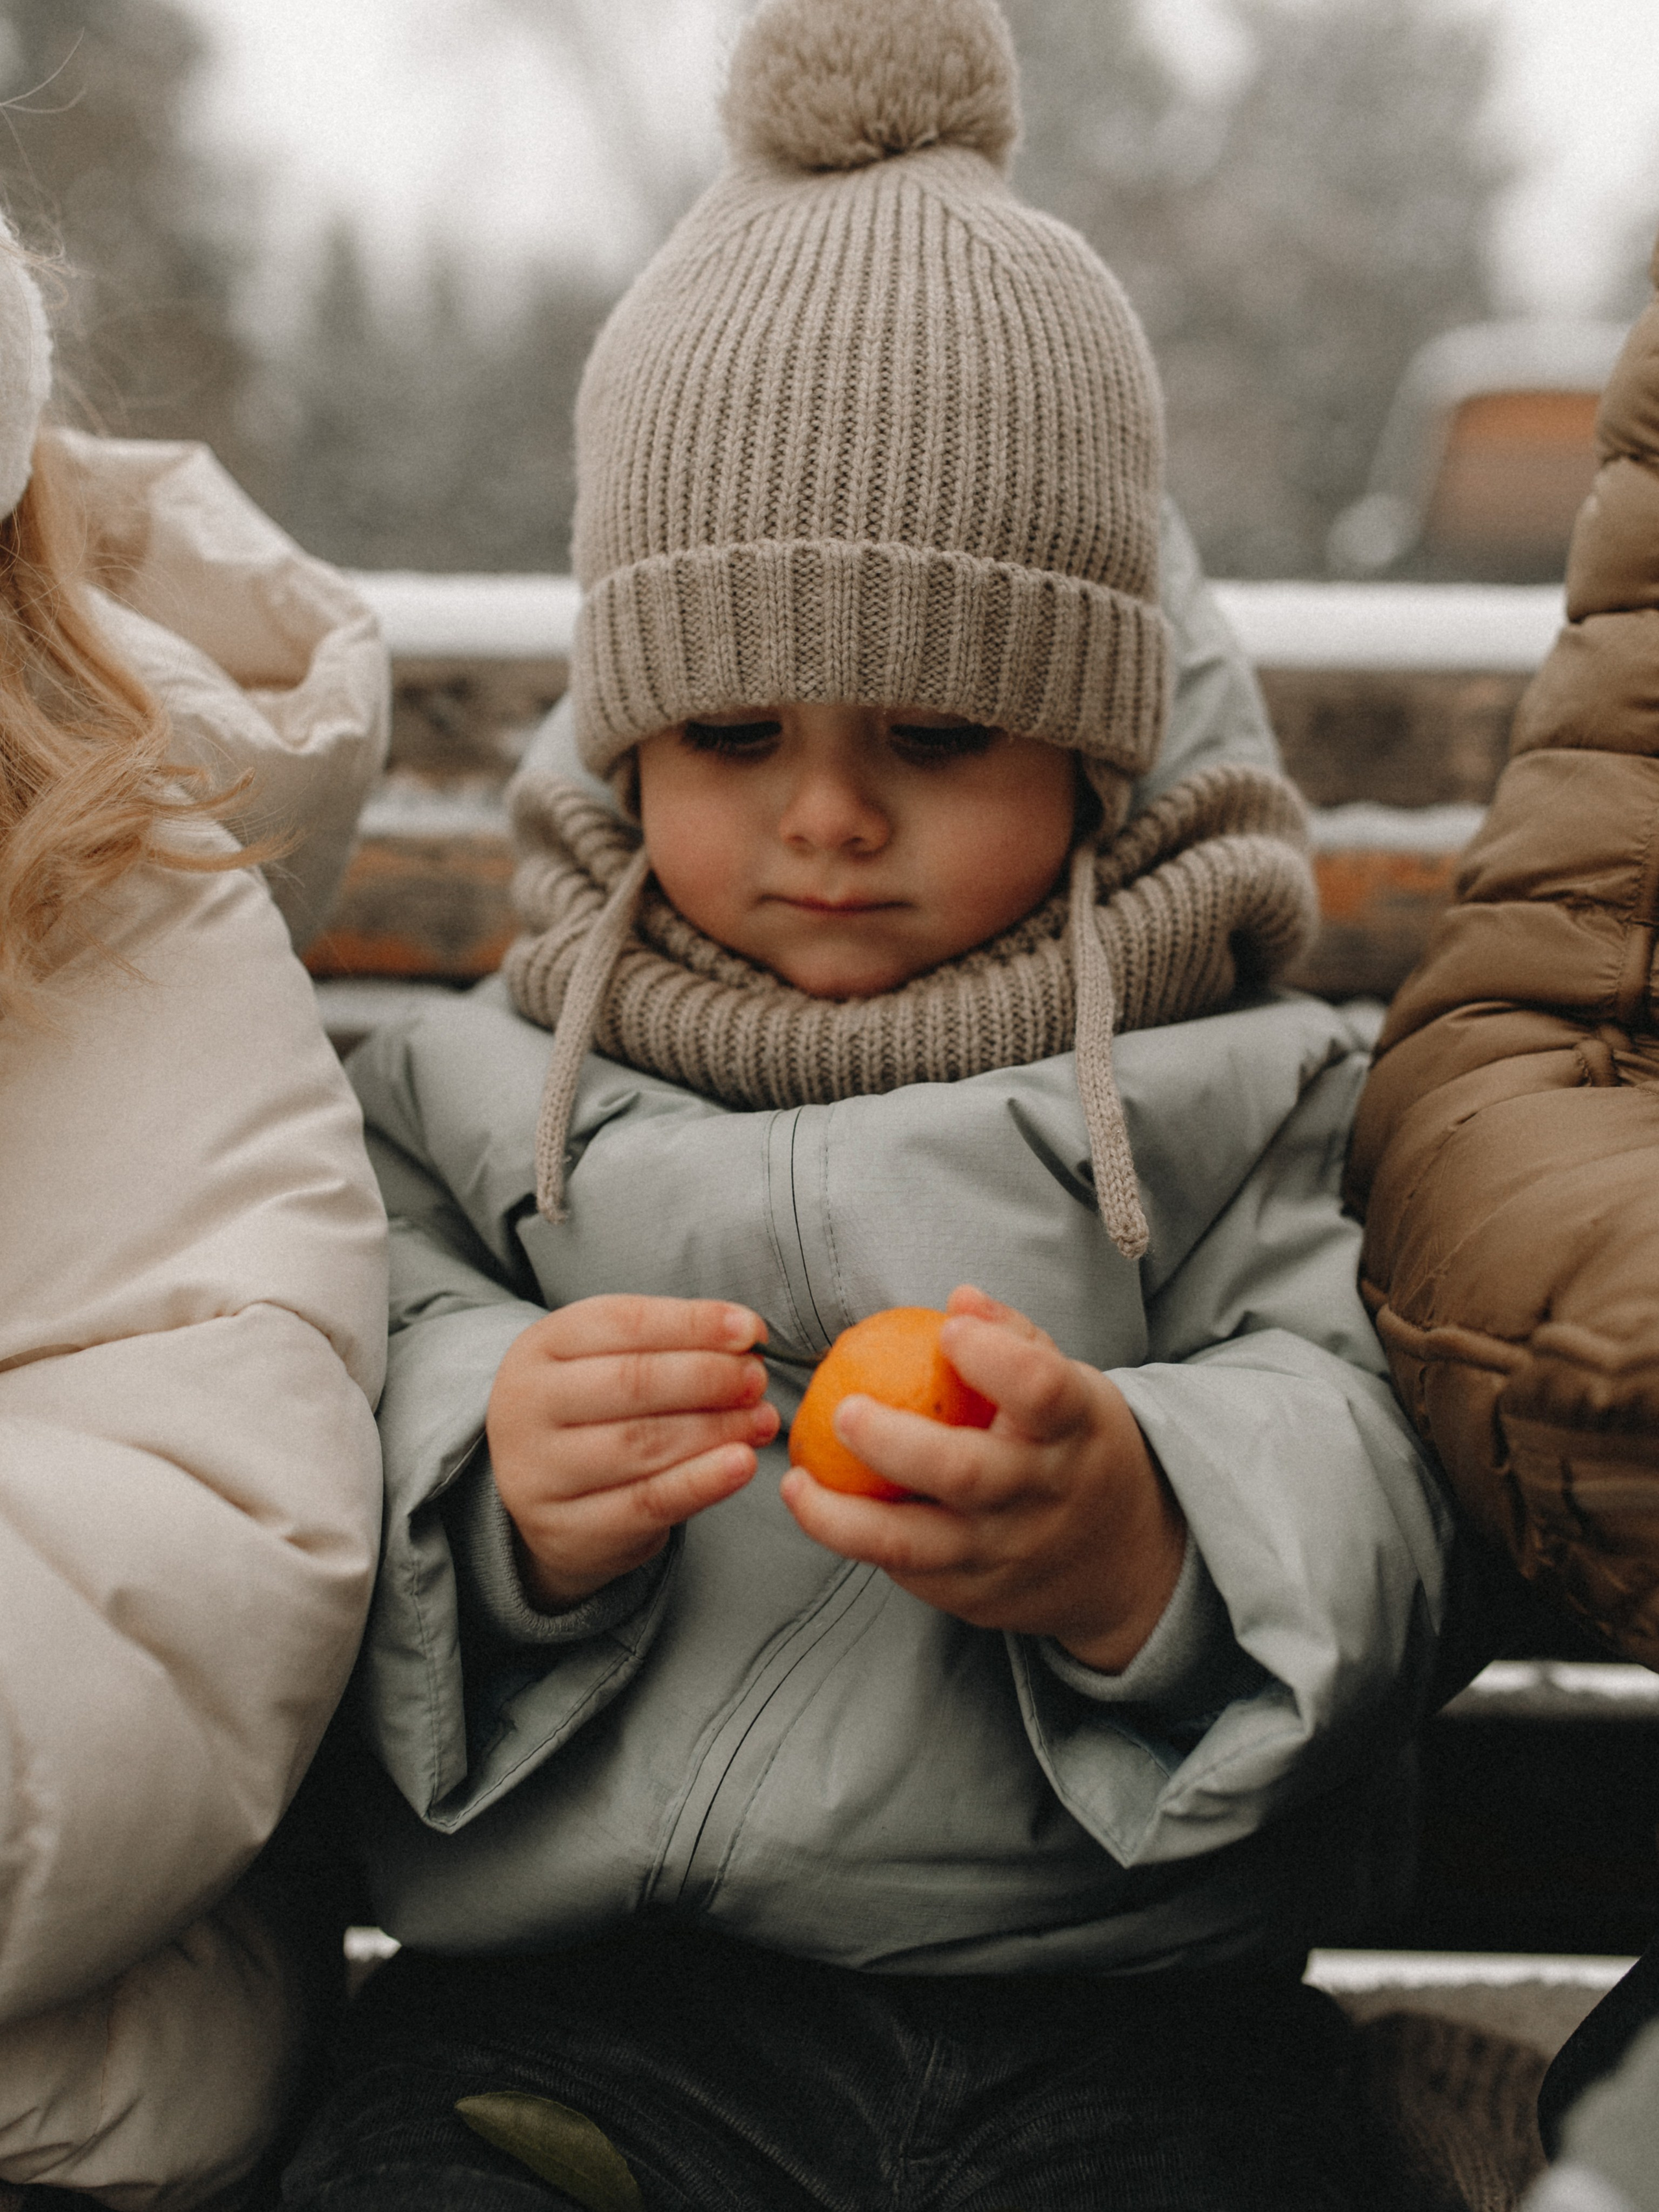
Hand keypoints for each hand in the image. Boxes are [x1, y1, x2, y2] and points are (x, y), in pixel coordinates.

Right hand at [487, 1294, 778, 1607]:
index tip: (751, 1331)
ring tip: (762, 1420)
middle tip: (757, 1380)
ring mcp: (539, 1472)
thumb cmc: (594, 1412)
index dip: (693, 1323)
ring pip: (642, 1443)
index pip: (621, 1323)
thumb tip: (747, 1336)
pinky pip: (647, 1502)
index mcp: (540, 1347)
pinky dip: (703, 1482)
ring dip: (716, 1429)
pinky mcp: (567, 1529)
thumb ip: (670, 1344)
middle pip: (631, 1382)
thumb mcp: (609, 1361)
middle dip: (709, 1377)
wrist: (545, 1498)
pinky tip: (743, 1464)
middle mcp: (526, 1406)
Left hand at [780, 1286, 1185, 1671]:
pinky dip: (857, 1542)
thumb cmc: (1077, 1448)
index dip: (994, 1356)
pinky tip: (820, 1509)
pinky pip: (907, 1572)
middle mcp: (1041, 1495)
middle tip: (843, 1409)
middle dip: (894, 1443)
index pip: (1040, 1390)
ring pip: (917, 1544)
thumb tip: (959, 1297)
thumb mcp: (1071, 1388)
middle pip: (965, 1474)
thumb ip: (1015, 1339)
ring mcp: (1006, 1554)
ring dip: (842, 1517)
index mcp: (1074, 1429)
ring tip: (796, 1484)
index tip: (947, 1329)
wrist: (1127, 1562)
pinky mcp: (976, 1597)